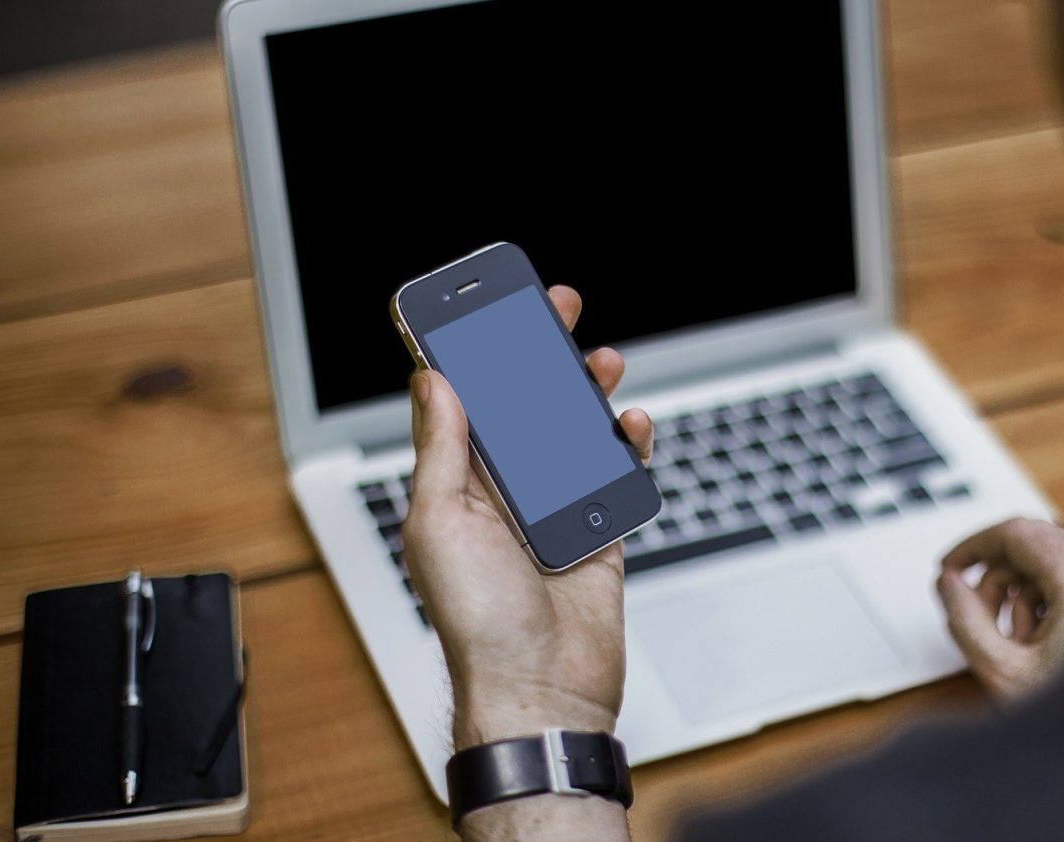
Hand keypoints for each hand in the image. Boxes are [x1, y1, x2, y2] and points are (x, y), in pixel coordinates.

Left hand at [401, 285, 652, 749]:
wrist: (542, 690)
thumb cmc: (478, 623)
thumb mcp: (440, 523)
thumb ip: (442, 450)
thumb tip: (433, 380)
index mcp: (456, 487)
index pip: (463, 403)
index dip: (472, 352)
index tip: (485, 307)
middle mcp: (502, 494)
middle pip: (522, 407)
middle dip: (537, 355)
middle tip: (555, 309)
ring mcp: (552, 511)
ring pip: (572, 433)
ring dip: (585, 393)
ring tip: (602, 362)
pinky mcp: (597, 531)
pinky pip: (614, 474)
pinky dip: (626, 446)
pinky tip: (630, 425)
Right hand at [935, 518, 1063, 698]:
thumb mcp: (1006, 673)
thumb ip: (966, 622)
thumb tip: (950, 584)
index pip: (1017, 533)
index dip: (973, 547)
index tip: (950, 568)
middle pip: (1035, 545)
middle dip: (997, 577)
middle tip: (977, 614)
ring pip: (1058, 564)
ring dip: (1024, 593)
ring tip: (1018, 643)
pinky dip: (1052, 602)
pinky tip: (1045, 645)